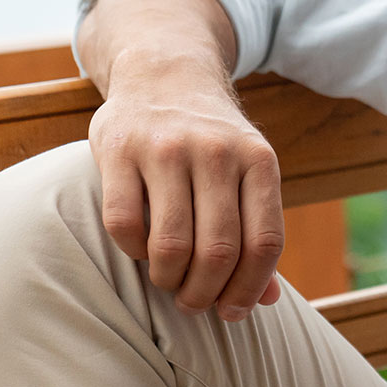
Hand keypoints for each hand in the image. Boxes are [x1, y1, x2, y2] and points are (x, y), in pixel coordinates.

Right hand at [88, 57, 282, 320]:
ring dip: (169, 279)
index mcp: (259, 160)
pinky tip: (141, 250)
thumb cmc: (213, 144)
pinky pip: (123, 224)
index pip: (264, 242)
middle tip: (194, 303)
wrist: (166, 74)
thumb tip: (269, 299)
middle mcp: (216, 152)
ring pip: (171, 244)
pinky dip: (133, 251)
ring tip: (169, 282)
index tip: (232, 312)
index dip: (249, 288)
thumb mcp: (249, 173)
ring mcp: (165, 148)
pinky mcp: (118, 149)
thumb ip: (258, 231)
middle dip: (205, 292)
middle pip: (218, 250)